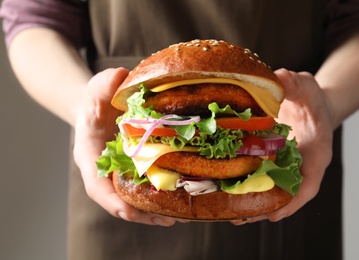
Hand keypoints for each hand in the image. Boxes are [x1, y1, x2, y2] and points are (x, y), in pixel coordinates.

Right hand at [73, 68, 175, 225]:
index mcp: (90, 156)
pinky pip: (147, 186)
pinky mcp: (136, 169)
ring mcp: (122, 172)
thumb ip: (103, 84)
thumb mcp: (96, 88)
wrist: (101, 106)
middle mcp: (106, 170)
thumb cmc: (96, 100)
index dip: (112, 200)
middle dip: (142, 213)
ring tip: (180, 217)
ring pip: (135, 199)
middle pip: (120, 199)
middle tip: (167, 219)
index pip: (96, 185)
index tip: (128, 211)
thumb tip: (120, 76)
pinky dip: (161, 196)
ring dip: (155, 211)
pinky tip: (182, 199)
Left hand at [233, 68, 333, 223]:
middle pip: (286, 194)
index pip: (309, 182)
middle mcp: (300, 164)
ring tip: (229, 214)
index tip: (275, 214)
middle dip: (265, 208)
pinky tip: (227, 192)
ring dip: (253, 204)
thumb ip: (294, 84)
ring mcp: (286, 165)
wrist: (309, 103)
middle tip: (241, 218)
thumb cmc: (310, 97)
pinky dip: (248, 187)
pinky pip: (262, 178)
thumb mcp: (305, 85)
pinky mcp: (272, 162)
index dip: (293, 201)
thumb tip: (278, 78)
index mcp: (315, 152)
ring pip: (272, 190)